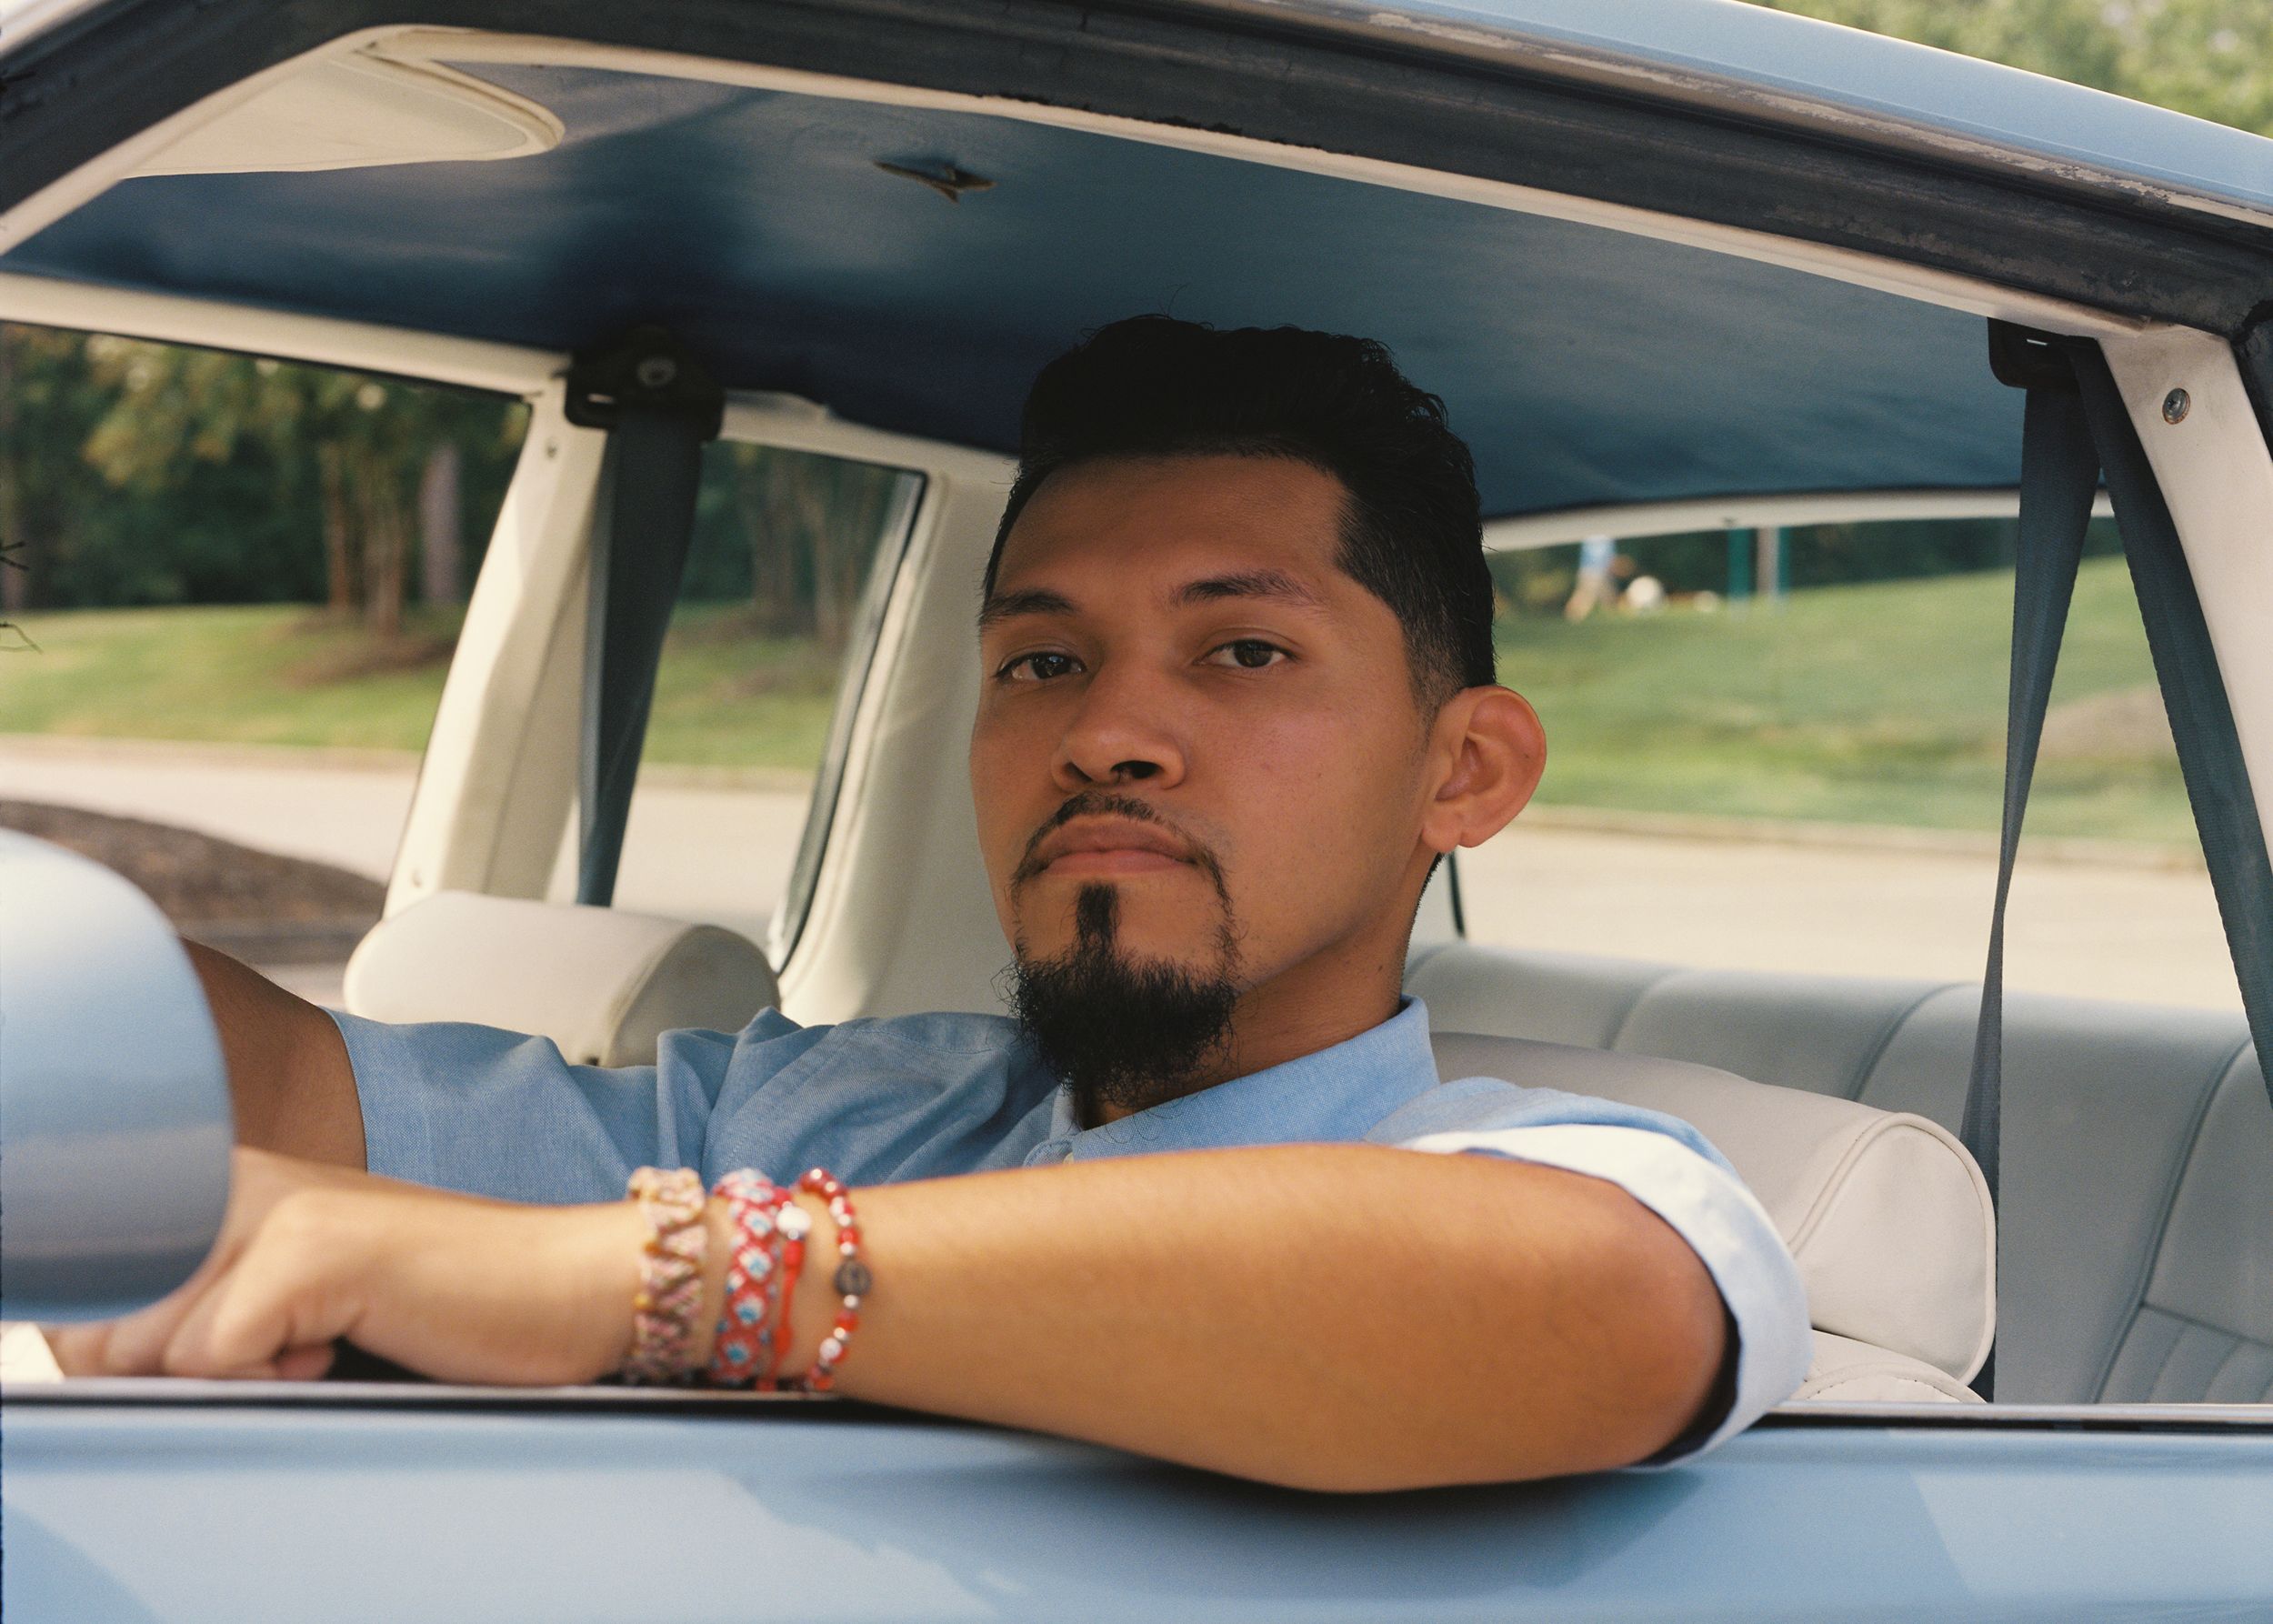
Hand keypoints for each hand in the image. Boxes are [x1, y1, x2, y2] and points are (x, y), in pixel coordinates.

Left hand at [47, 1148, 645, 1383]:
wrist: (574, 1282)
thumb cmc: (454, 1307)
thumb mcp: (301, 1308)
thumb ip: (202, 1319)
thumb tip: (99, 1357)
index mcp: (232, 1183)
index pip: (99, 1298)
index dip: (152, 1356)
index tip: (255, 1349)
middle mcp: (240, 1178)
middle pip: (116, 1327)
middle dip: (189, 1373)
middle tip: (300, 1346)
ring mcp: (274, 1207)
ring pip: (159, 1348)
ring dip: (239, 1378)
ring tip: (326, 1342)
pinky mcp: (311, 1250)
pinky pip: (213, 1362)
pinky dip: (274, 1382)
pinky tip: (342, 1345)